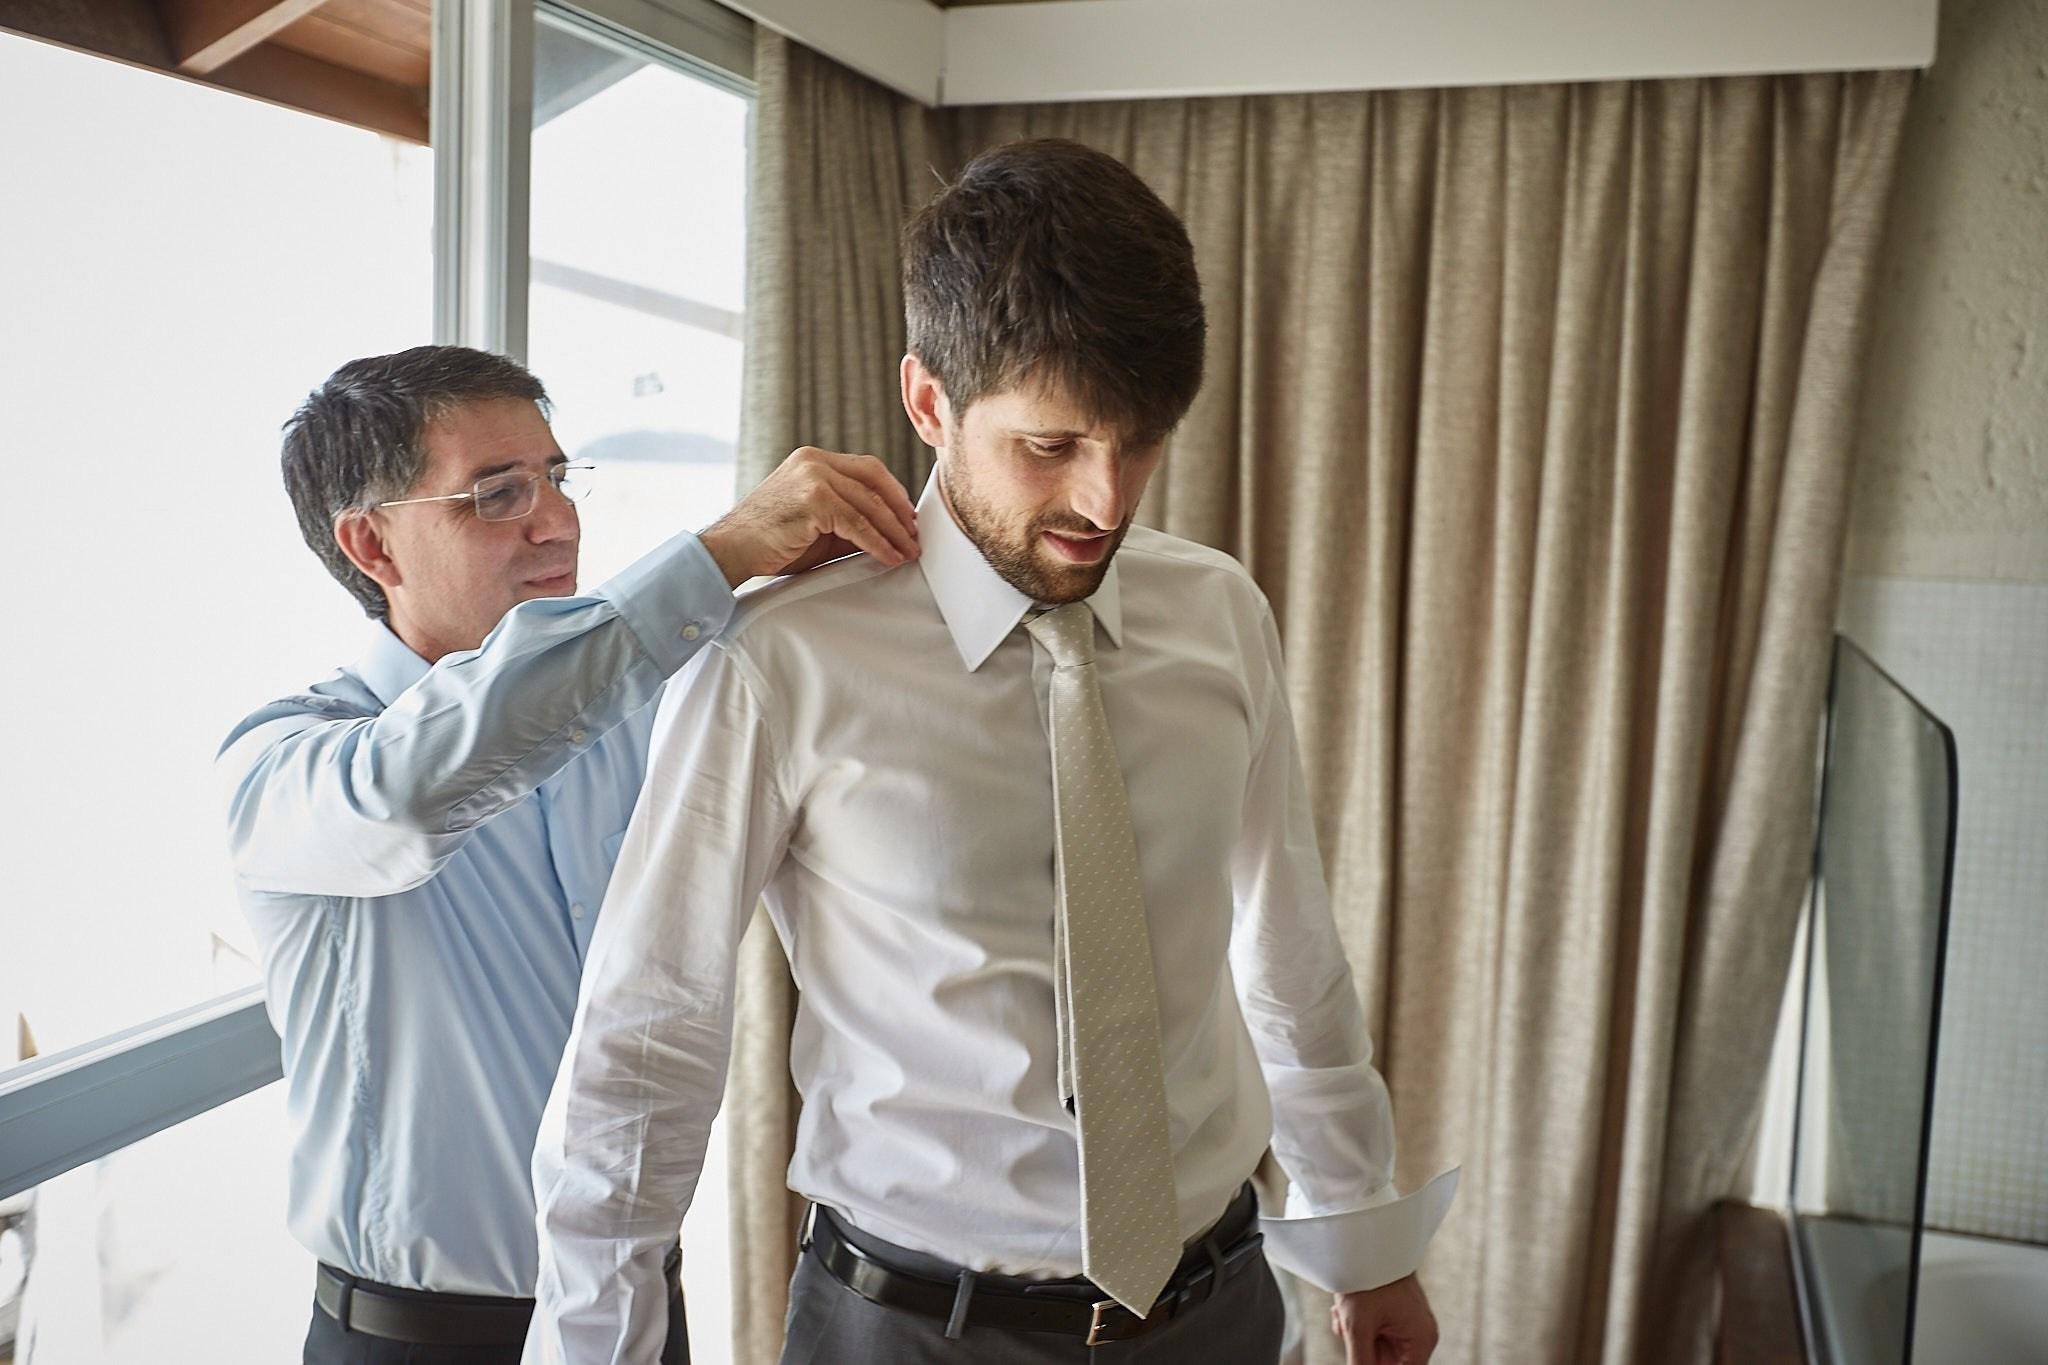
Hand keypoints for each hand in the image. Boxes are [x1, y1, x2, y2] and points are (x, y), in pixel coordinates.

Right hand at [698, 447, 918, 585]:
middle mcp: (814, 460)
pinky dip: (878, 543)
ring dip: (894, 531)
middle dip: (900, 510)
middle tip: (915, 535)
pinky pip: (857, 524)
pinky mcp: (813, 500)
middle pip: (874, 479)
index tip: (908, 517)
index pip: (867, 469)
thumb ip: (847, 517)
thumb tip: (889, 531)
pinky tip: (889, 557)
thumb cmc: (770, 541)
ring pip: (869, 504)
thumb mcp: (816, 522)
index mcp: (813, 459)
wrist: (730, 550)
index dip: (893, 493)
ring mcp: (813, 477)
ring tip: (908, 551)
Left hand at [1332, 1275, 1437, 1364]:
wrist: (1365, 1239)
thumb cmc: (1367, 1278)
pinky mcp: (1394, 1313)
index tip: (1363, 1356)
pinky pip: (1374, 1331)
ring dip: (1355, 1335)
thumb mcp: (1357, 1326)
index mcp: (1421, 1340)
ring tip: (1344, 1313)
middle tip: (1346, 1329)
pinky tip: (1345, 1308)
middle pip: (1387, 1361)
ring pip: (1376, 1347)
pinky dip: (1357, 1324)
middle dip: (1363, 1349)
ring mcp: (1407, 1323)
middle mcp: (1420, 1333)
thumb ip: (1360, 1361)